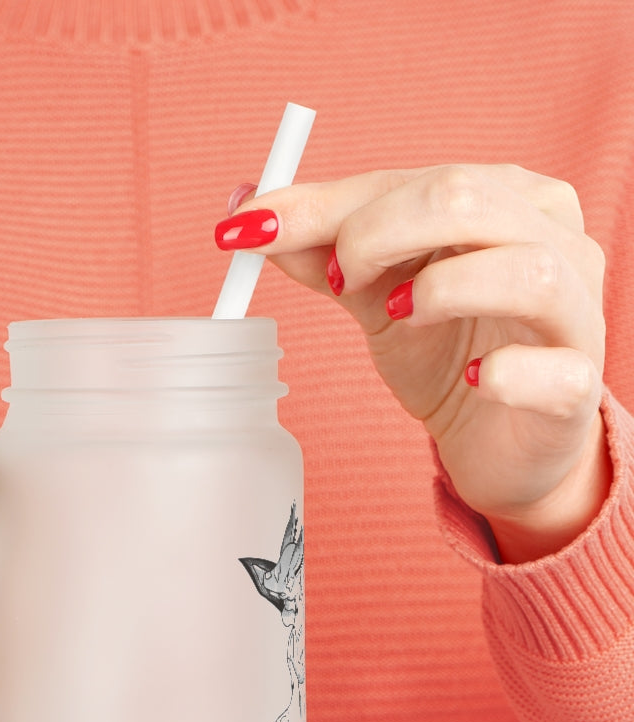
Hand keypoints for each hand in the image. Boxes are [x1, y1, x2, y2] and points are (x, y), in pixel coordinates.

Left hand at [217, 165, 609, 561]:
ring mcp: (575, 312)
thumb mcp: (374, 295)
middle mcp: (552, 239)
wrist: (496, 439)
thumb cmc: (444, 351)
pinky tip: (473, 380)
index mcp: (503, 199)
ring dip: (441, 290)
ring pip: (527, 270)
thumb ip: (322, 252)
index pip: (410, 180)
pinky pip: (554, 370)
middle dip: (375, 233)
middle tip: (337, 281)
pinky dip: (506, 373)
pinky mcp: (577, 386)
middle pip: (466, 199)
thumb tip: (247, 212)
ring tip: (396, 316)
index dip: (325, 205)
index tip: (249, 229)